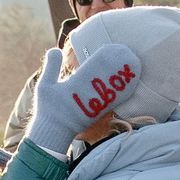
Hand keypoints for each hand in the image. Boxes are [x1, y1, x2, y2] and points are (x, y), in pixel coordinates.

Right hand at [24, 41, 141, 156]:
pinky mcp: (99, 112)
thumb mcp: (45, 85)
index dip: (102, 58)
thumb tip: (55, 49)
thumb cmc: (48, 109)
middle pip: (107, 78)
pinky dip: (122, 91)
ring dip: (123, 77)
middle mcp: (87, 96)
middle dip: (117, 66)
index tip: (110, 48)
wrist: (55, 132)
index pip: (91, 69)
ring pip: (113, 88)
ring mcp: (95, 105)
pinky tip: (130, 84)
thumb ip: (51, 67)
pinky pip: (113, 100)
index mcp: (73, 87)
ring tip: (133, 66)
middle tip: (128, 53)